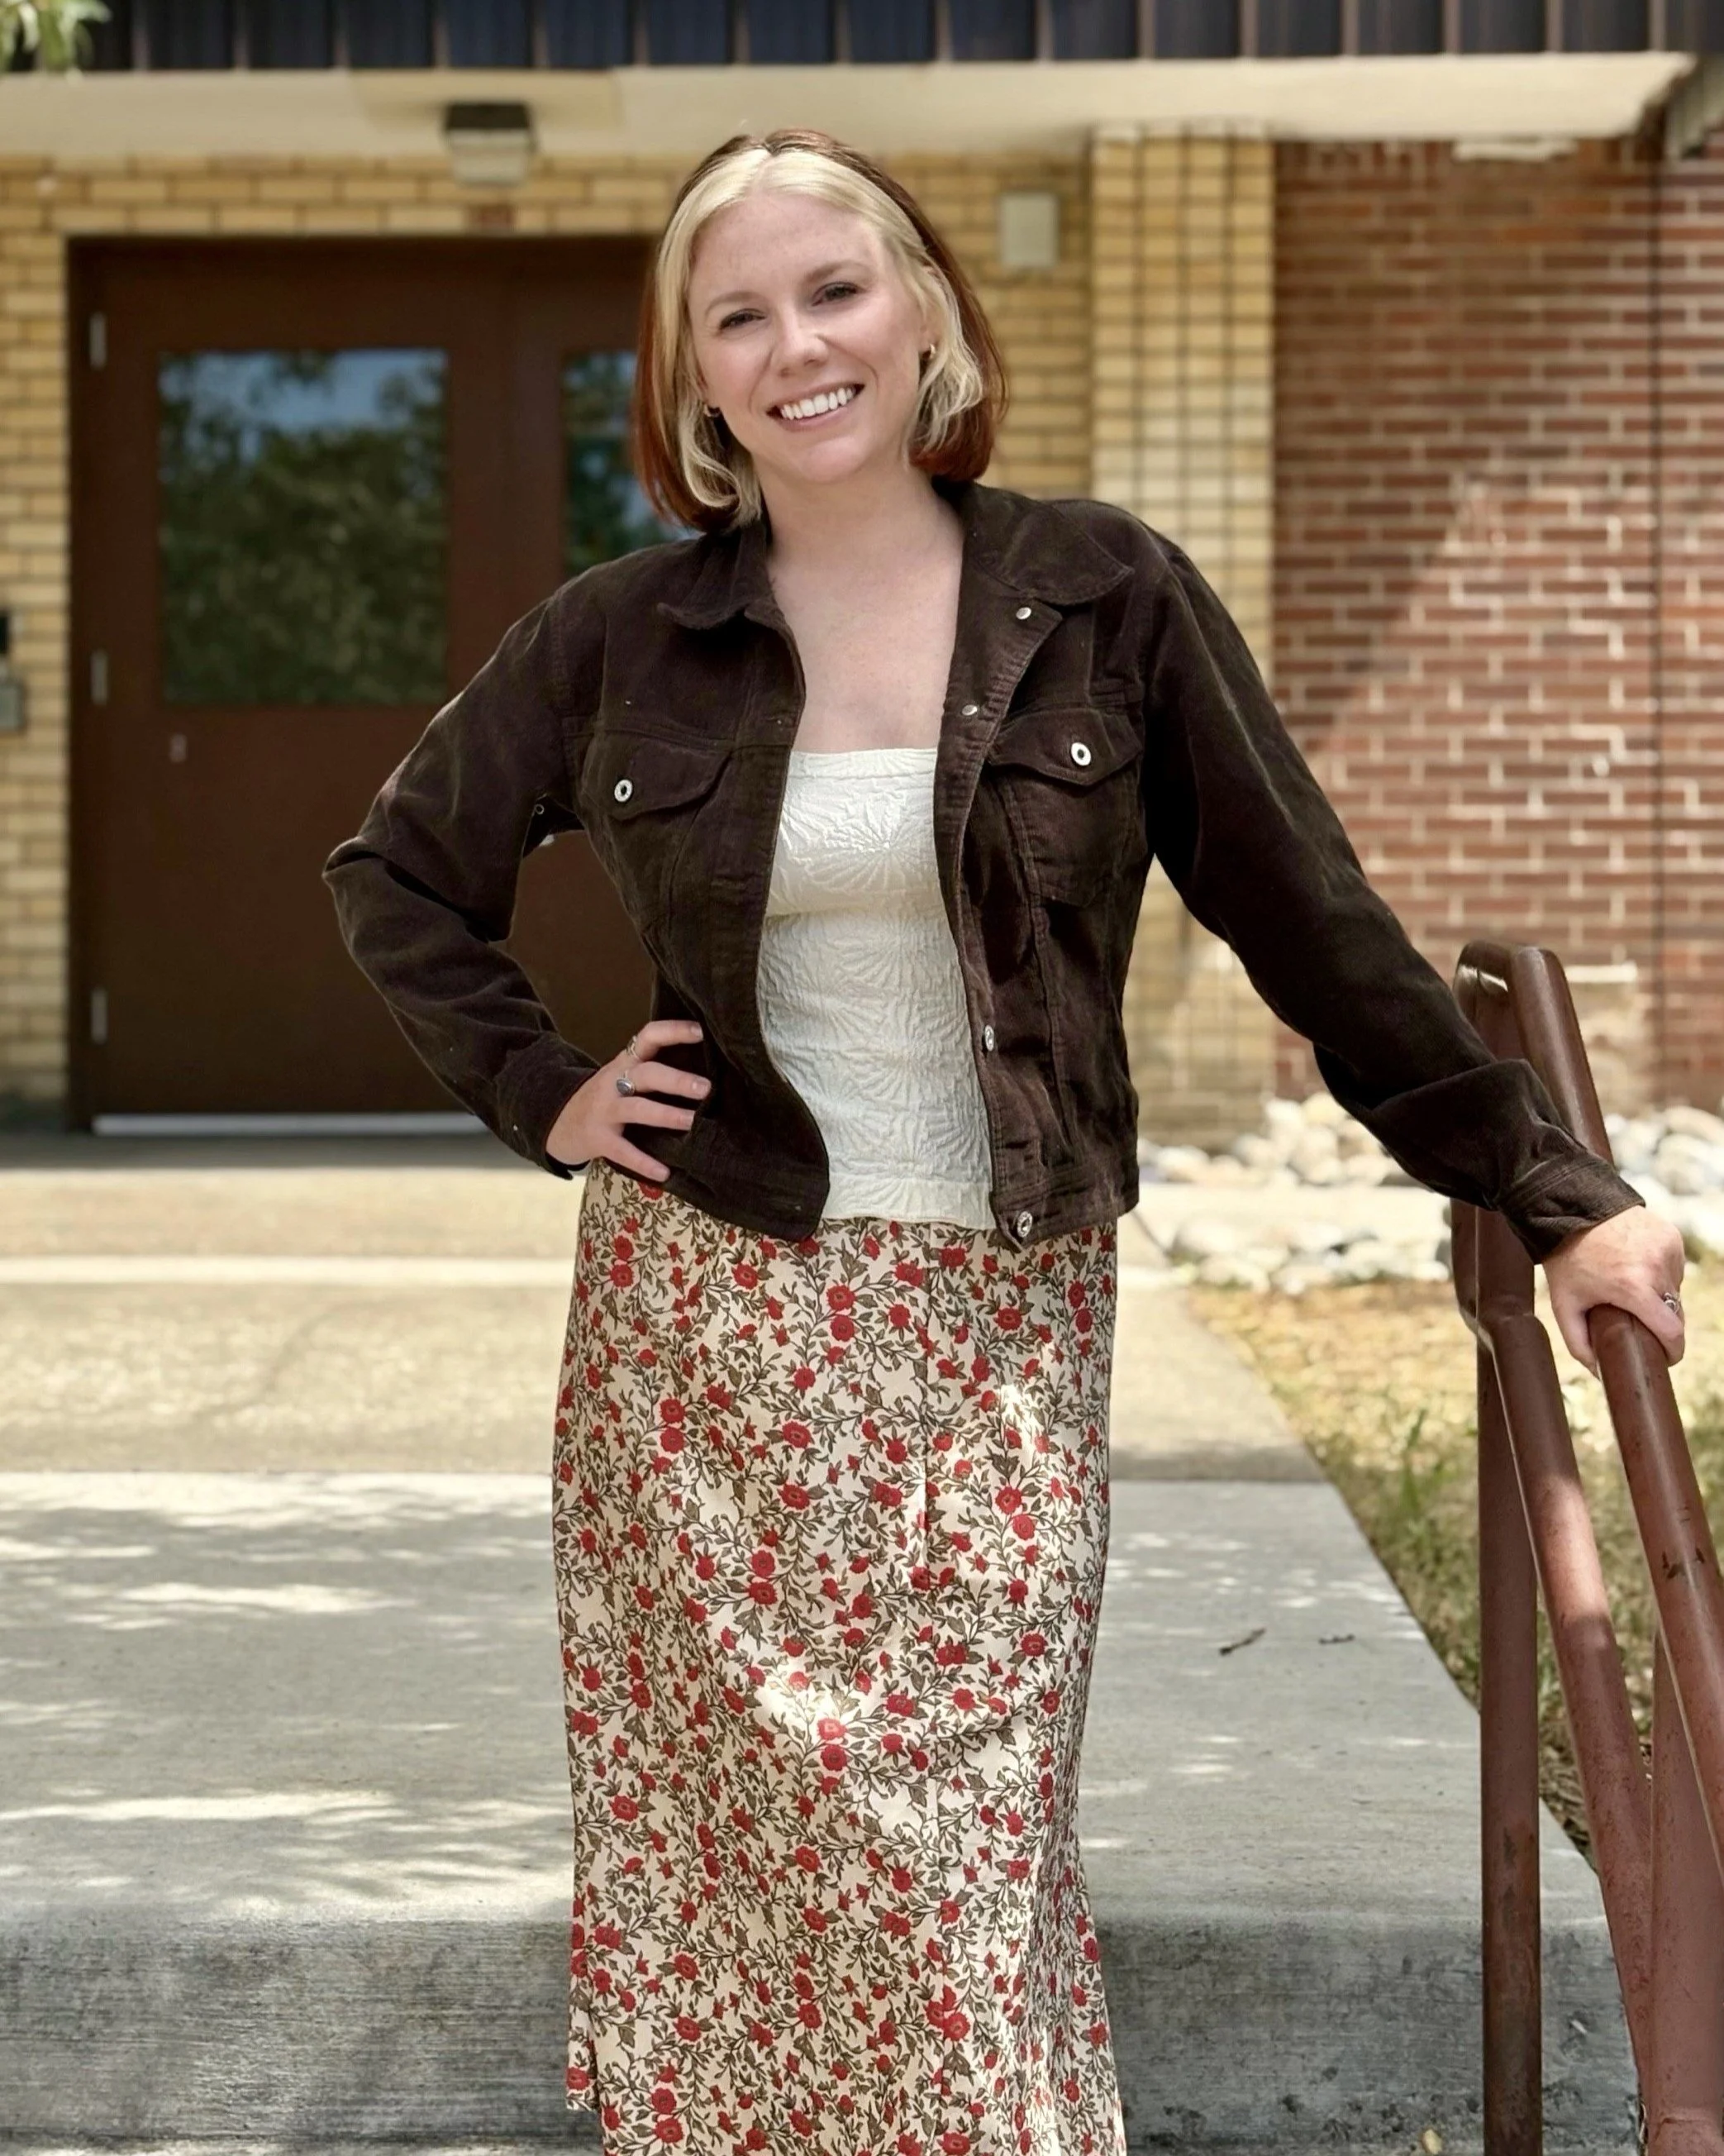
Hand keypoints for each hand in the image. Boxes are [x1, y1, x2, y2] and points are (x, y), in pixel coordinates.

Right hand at [546, 1018, 708, 1181]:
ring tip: (692, 1122)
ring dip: (665, 1114)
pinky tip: (664, 1173)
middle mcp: (614, 1082)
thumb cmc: (604, 1099)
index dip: (673, 1031)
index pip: (648, 1038)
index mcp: (624, 1063)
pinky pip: (623, 1151)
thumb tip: (703, 1073)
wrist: (556, 1122)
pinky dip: (644, 1162)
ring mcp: (604, 1111)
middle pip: (646, 1074)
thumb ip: (651, 1072)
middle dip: (676, 1079)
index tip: (700, 1031)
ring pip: (637, 1109)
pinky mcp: (597, 1139)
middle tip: (705, 1088)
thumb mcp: (622, 1077)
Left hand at [1542, 1205, 1685, 1374]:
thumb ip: (1579, 1345)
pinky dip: (1660, 1272)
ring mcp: (1668, 1249)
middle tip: (1637, 1321)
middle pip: (1675, 1313)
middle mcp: (1657, 1267)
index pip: (1673, 1332)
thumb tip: (1599, 1372)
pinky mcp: (1671, 1235)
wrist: (1570, 1208)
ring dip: (1659, 1295)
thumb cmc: (1566, 1259)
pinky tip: (1635, 1265)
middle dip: (1660, 1323)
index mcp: (1634, 1288)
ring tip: (1629, 1286)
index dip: (1672, 1351)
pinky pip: (1673, 1266)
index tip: (1664, 1357)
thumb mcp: (1565, 1305)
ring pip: (1674, 1289)